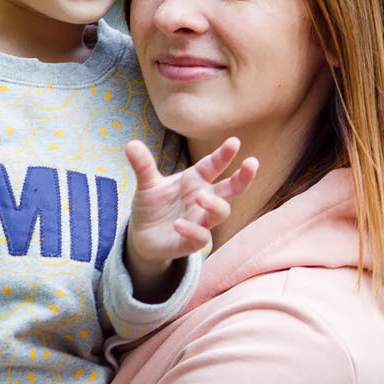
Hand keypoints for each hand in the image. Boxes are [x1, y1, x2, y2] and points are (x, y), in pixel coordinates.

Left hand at [122, 137, 258, 294]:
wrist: (142, 236)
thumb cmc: (153, 206)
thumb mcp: (147, 184)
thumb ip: (143, 166)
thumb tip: (131, 143)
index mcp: (195, 181)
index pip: (213, 165)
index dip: (224, 154)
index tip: (234, 141)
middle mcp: (203, 199)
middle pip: (231, 189)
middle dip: (243, 177)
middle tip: (252, 163)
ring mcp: (200, 221)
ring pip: (220, 213)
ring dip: (214, 204)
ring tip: (200, 197)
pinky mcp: (191, 242)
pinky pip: (201, 237)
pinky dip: (193, 230)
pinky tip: (179, 224)